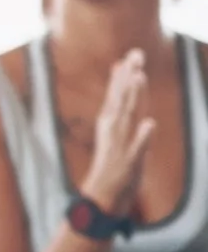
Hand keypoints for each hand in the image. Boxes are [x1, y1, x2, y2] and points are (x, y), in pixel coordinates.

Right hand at [80, 48, 157, 216]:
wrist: (103, 196)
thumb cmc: (112, 163)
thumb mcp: (116, 132)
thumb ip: (119, 104)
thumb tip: (120, 77)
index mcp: (110, 124)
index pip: (117, 95)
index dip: (125, 75)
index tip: (132, 56)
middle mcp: (113, 131)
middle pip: (122, 99)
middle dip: (128, 77)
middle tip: (135, 55)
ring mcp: (121, 145)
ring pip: (128, 117)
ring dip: (133, 97)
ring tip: (138, 78)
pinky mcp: (129, 162)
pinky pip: (137, 147)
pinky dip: (143, 136)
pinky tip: (149, 124)